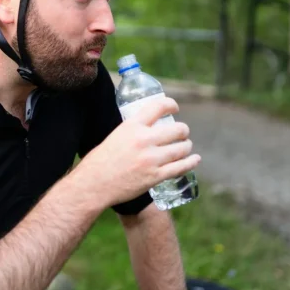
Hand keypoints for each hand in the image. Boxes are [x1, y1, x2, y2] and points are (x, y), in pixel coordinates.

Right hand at [73, 97, 200, 207]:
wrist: (94, 184)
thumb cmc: (99, 161)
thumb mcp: (114, 136)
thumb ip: (131, 131)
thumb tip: (145, 127)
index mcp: (132, 126)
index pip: (159, 107)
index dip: (171, 104)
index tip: (175, 108)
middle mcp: (144, 140)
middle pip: (177, 129)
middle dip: (183, 130)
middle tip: (182, 133)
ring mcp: (151, 159)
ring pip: (182, 148)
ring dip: (187, 146)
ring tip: (185, 146)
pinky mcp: (156, 176)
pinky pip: (181, 167)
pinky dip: (191, 162)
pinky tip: (194, 159)